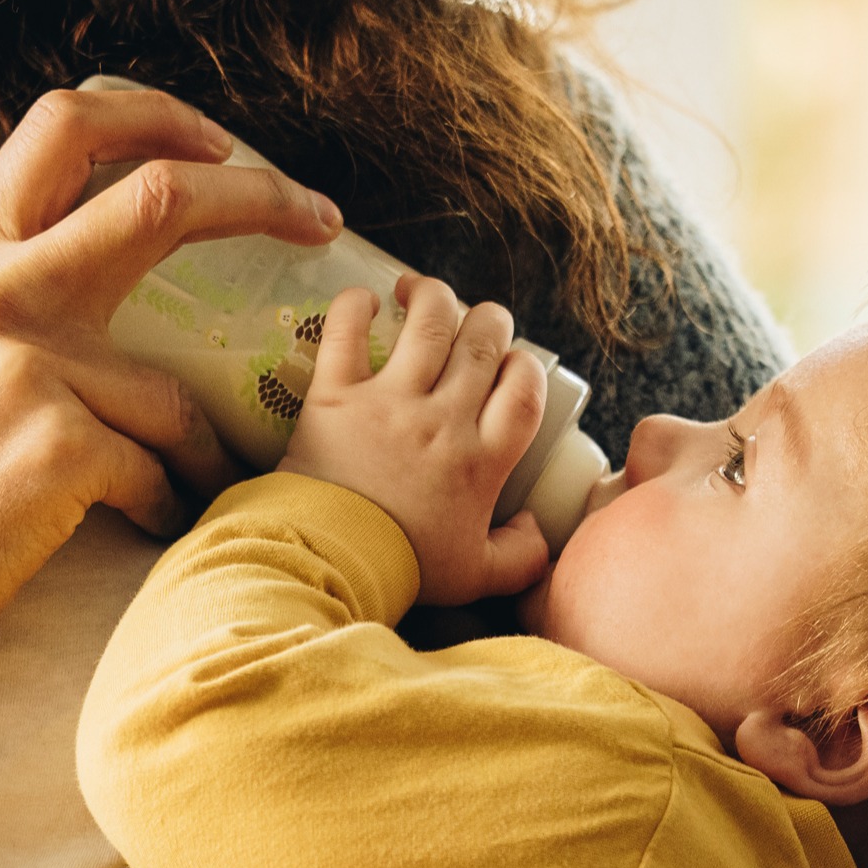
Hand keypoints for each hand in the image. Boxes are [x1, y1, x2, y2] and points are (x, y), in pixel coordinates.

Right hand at [0, 84, 341, 867]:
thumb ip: (1, 296)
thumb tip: (95, 268)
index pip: (67, 126)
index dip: (162, 116)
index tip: (226, 145)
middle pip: (161, 195)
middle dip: (262, 198)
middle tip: (323, 221)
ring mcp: (22, 366)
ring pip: (175, 392)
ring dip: (206, 450)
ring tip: (203, 489)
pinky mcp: (54, 448)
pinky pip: (159, 472)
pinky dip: (169, 508)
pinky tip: (149, 531)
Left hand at [278, 275, 549, 604]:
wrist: (330, 564)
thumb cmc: (402, 569)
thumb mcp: (476, 576)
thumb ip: (520, 557)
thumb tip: (536, 527)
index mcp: (482, 459)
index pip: (524, 389)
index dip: (525, 366)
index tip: (513, 366)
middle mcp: (444, 420)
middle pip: (483, 343)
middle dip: (489, 319)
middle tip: (477, 321)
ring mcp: (390, 403)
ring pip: (428, 323)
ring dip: (432, 295)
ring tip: (420, 290)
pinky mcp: (335, 396)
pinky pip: (347, 333)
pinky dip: (354, 306)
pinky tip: (364, 299)